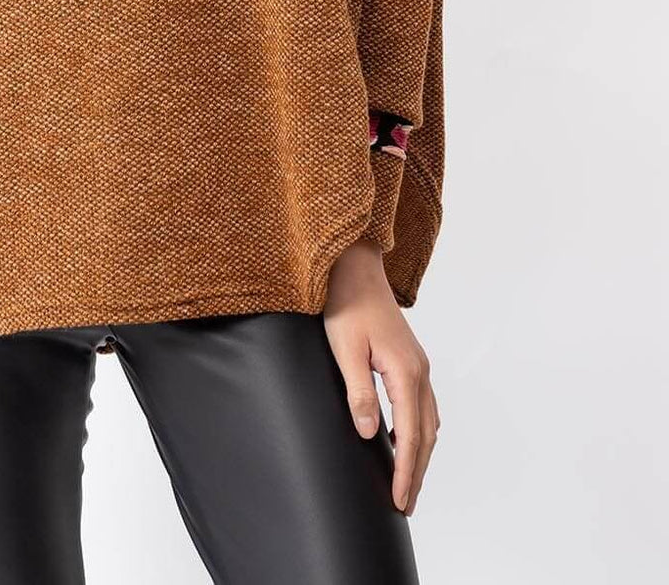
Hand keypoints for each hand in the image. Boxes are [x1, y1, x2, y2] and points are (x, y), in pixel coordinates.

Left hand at [323, 238, 439, 516]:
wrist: (355, 267)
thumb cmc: (346, 305)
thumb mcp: (345, 349)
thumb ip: (358, 391)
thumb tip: (367, 433)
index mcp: (405, 372)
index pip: (410, 435)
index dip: (405, 471)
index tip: (399, 501)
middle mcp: (419, 371)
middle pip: (425, 434)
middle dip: (416, 472)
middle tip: (405, 505)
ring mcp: (418, 364)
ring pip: (428, 421)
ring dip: (420, 454)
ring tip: (407, 482)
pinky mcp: (410, 359)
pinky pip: (423, 406)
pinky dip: (419, 431)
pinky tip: (406, 440)